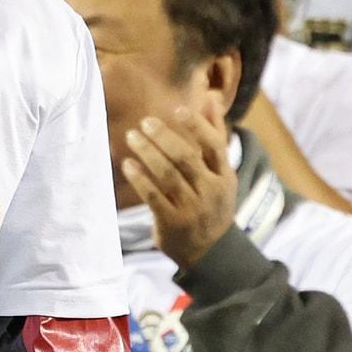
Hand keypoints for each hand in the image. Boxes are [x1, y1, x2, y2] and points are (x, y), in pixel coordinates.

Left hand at [122, 98, 236, 270]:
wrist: (211, 252)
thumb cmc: (213, 203)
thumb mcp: (222, 173)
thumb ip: (215, 136)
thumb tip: (210, 99)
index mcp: (224, 176)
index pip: (214, 146)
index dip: (196, 126)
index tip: (176, 110)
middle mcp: (210, 190)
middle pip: (186, 158)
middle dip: (164, 137)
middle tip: (145, 122)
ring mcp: (191, 208)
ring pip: (167, 175)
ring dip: (148, 152)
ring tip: (132, 137)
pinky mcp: (172, 222)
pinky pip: (153, 196)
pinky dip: (139, 178)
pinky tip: (127, 164)